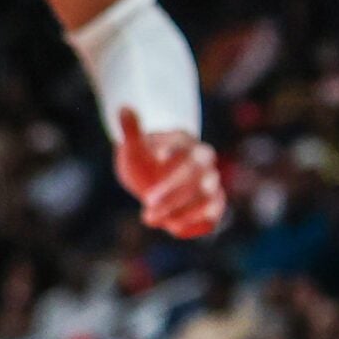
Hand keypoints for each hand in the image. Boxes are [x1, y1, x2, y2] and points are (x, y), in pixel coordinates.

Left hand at [116, 108, 225, 237]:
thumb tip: (124, 108)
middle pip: (198, 177)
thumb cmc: (143, 159)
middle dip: (172, 195)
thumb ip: (131, 130)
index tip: (153, 162)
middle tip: (145, 206)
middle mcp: (204, 162)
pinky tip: (174, 230)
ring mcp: (211, 184)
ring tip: (151, 220)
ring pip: (209, 199)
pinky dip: (197, 225)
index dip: (171, 157)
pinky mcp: (213, 205)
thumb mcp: (133, 147)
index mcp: (185, 142)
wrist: (153, 176)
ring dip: (182, 212)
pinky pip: (214, 217)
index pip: (184, 149)